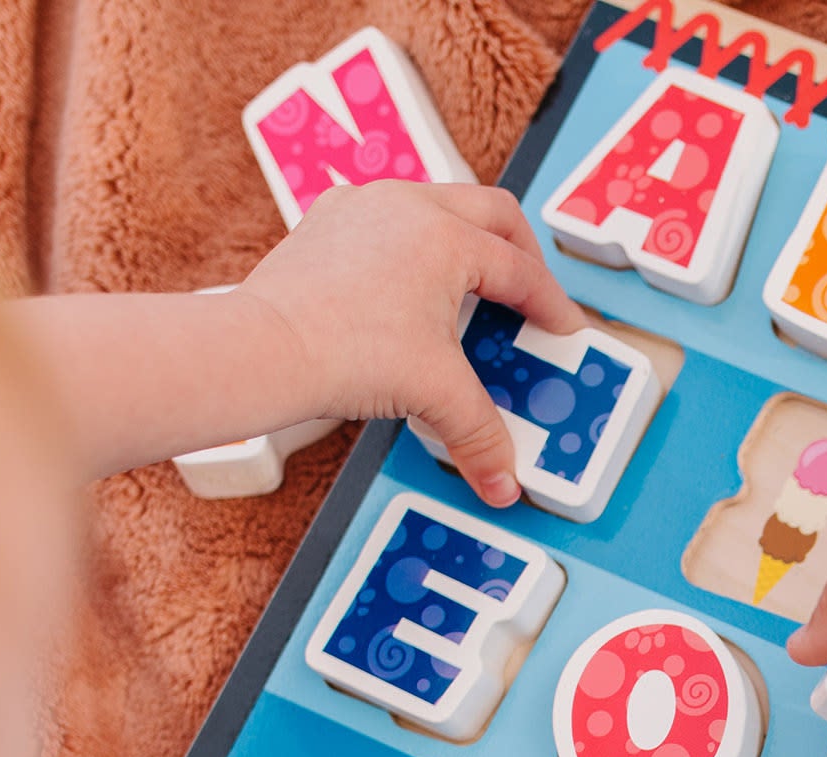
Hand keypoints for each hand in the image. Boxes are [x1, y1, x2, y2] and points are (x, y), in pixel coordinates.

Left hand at [237, 181, 584, 507]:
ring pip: (437, 205)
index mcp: (447, 237)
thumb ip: (480, 435)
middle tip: (530, 291)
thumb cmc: (342, 352)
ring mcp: (364, 206)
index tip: (561, 328)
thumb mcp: (436, 394)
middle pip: (491, 213)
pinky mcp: (327, 222)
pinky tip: (408, 286)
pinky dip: (414, 246)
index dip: (551, 304)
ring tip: (472, 287)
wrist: (265, 349)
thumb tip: (502, 480)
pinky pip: (388, 220)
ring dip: (466, 241)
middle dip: (521, 252)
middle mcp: (408, 206)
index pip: (521, 270)